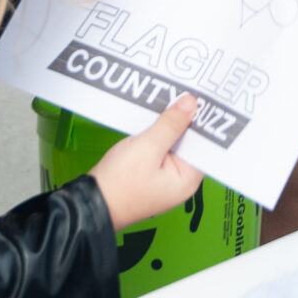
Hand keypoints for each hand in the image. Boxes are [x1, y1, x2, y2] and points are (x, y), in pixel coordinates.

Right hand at [89, 96, 205, 230]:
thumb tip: (191, 105)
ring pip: (176, 144)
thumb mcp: (147, 147)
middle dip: (188, 120)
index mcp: (188, 180)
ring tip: (172, 100)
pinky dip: (160, 134)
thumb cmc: (118, 184)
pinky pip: (162, 149)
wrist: (90, 204)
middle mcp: (181, 181)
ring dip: (172, 126)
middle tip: (188, 93)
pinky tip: (157, 119)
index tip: (205, 99)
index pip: (206, 145)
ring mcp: (166, 178)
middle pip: (192, 143)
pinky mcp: (152, 174)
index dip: (205, 122)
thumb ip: (171, 125)